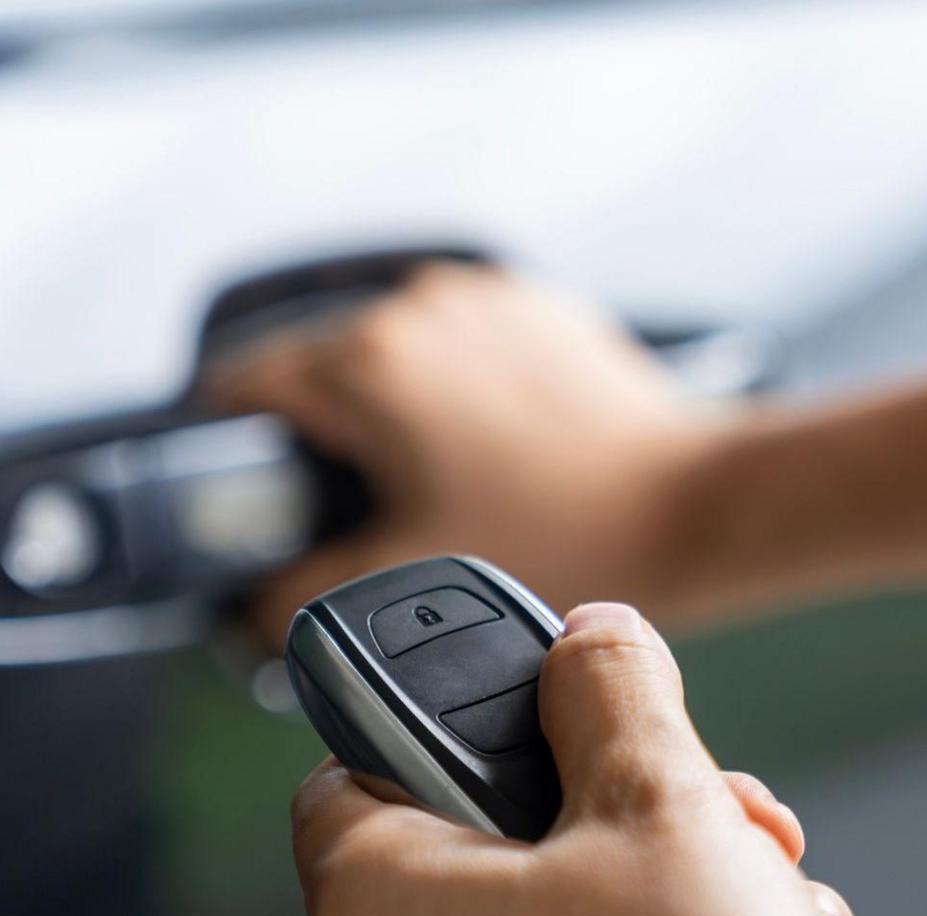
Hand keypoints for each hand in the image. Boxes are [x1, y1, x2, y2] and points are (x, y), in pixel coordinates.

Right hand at [206, 265, 728, 643]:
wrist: (693, 503)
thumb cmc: (572, 533)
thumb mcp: (408, 577)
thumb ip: (295, 599)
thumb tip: (246, 606)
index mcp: (368, 359)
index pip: (244, 387)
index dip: (233, 453)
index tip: (248, 500)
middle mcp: (419, 306)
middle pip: (317, 368)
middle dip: (323, 440)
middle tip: (358, 512)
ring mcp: (482, 297)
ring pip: (391, 353)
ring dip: (392, 410)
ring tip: (438, 483)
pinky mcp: (535, 306)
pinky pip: (459, 344)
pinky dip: (455, 389)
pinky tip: (491, 452)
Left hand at [290, 603, 913, 915]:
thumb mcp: (666, 810)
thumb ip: (614, 695)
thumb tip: (590, 642)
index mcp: (382, 910)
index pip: (355, 763)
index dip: (454, 711)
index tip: (550, 698)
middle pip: (511, 848)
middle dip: (653, 816)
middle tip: (731, 819)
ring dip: (710, 904)